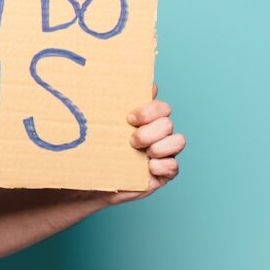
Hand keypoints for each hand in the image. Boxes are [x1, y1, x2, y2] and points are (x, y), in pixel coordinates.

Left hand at [107, 83, 185, 204]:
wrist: (91, 180)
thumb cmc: (95, 150)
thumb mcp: (99, 127)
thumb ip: (111, 106)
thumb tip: (126, 89)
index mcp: (145, 120)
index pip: (160, 107)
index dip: (150, 110)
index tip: (130, 118)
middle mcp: (157, 134)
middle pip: (168, 123)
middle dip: (150, 131)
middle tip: (131, 141)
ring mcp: (162, 153)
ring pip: (178, 141)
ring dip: (159, 147)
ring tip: (143, 153)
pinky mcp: (163, 174)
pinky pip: (173, 166)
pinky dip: (160, 166)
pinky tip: (147, 168)